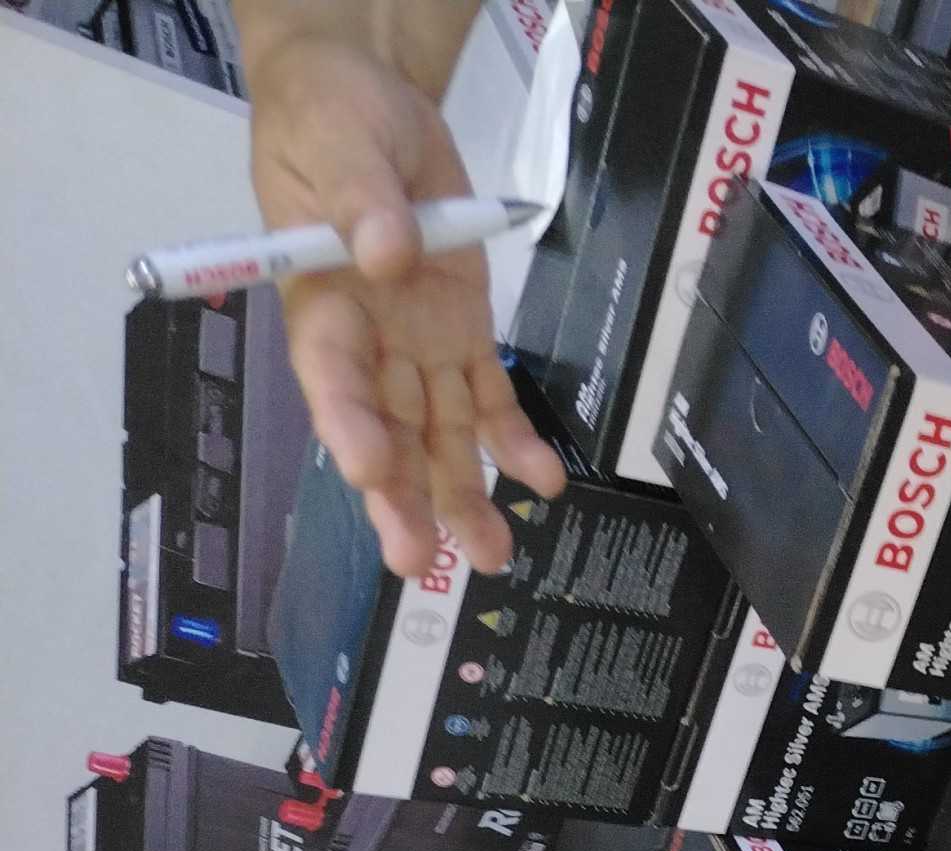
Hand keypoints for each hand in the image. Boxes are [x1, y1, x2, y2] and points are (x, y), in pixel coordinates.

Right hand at [245, 28, 564, 577]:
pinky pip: (489, 398)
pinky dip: (515, 442)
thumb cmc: (336, 121)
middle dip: (400, 495)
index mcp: (320, 298)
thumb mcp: (343, 144)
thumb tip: (386, 254)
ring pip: (439, 433)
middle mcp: (367, 339)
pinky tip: (544, 484)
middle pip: (383, 427)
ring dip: (462, 495)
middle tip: (415, 560)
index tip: (366, 471)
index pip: (329, 374)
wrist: (372, 103)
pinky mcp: (463, 334)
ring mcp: (417, 343)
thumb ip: (363, 201)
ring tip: (489, 555)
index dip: (347, 424)